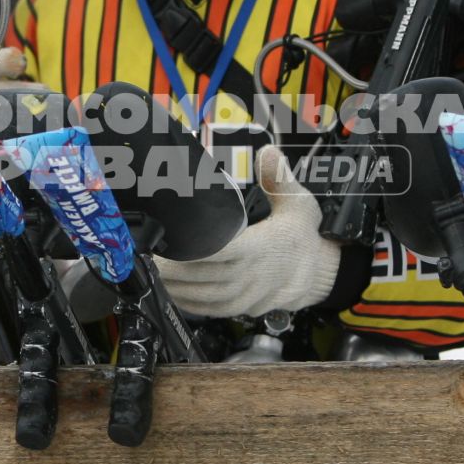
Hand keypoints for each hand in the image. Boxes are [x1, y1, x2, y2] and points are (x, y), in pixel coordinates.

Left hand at [152, 145, 339, 318]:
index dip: (194, 249)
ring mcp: (245, 295)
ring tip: (153, 273)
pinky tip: (171, 292)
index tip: (170, 242)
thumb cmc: (301, 237)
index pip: (222, 250)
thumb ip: (279, 177)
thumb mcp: (298, 203)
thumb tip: (268, 153)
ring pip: (203, 296)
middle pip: (204, 276)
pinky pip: (210, 309)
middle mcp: (251, 275)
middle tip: (149, 257)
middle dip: (173, 269)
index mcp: (262, 248)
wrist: (315, 272)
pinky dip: (188, 302)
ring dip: (175, 287)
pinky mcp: (240, 307)